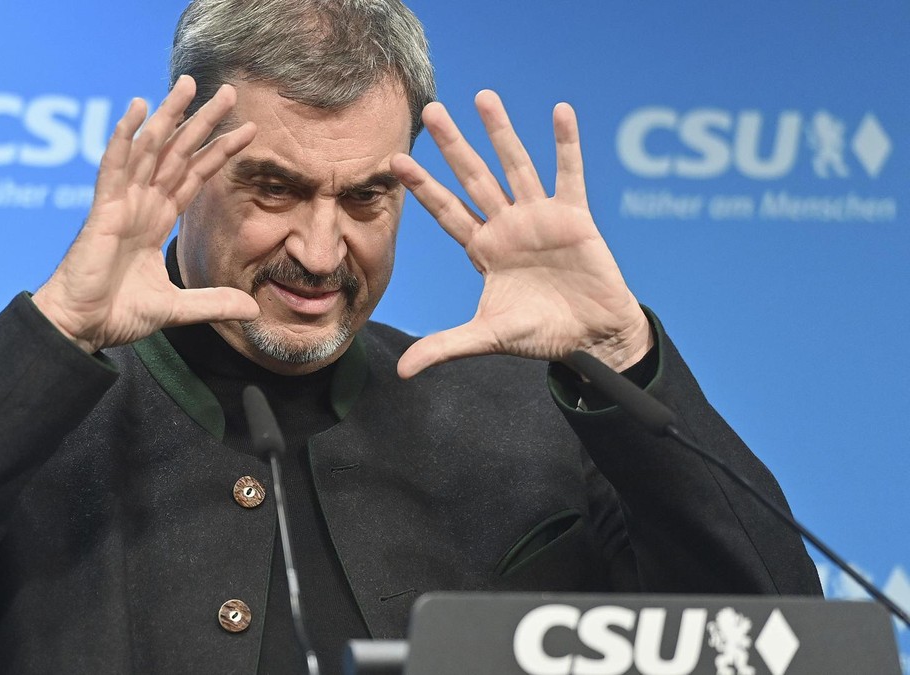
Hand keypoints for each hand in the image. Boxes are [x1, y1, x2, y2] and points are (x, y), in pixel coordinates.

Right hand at [33, 76, 259, 352]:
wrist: (82, 327)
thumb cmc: (117, 313)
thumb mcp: (177, 308)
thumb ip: (213, 304)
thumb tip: (252, 309)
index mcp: (156, 221)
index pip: (194, 176)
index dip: (220, 153)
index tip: (248, 131)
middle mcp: (141, 204)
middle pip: (178, 153)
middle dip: (203, 122)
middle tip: (229, 91)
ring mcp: (121, 203)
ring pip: (150, 149)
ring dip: (169, 116)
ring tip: (189, 85)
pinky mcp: (102, 210)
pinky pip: (115, 166)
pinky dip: (125, 136)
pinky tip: (138, 107)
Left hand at [390, 92, 651, 377]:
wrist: (591, 338)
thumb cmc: (541, 335)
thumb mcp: (487, 337)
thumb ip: (445, 346)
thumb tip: (403, 372)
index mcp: (483, 249)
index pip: (445, 211)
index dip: (422, 187)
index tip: (395, 161)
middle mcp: (507, 226)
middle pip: (473, 177)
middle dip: (452, 146)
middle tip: (430, 110)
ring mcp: (540, 217)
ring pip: (515, 166)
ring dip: (501, 132)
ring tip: (483, 97)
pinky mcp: (574, 217)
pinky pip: (569, 174)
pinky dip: (566, 144)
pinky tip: (559, 111)